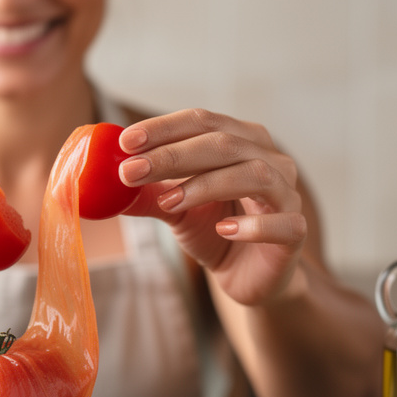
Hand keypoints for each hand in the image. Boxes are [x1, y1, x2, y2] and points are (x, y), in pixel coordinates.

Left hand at [118, 110, 306, 305]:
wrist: (247, 276)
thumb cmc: (215, 230)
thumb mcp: (174, 208)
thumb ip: (147, 192)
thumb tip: (101, 182)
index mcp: (241, 140)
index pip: (202, 121)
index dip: (163, 128)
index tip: (126, 142)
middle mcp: (269, 159)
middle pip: (224, 143)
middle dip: (173, 155)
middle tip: (132, 171)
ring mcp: (287, 194)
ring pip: (254, 174)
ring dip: (206, 185)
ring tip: (169, 202)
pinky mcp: (295, 232)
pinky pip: (282, 222)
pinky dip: (253, 224)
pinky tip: (225, 229)